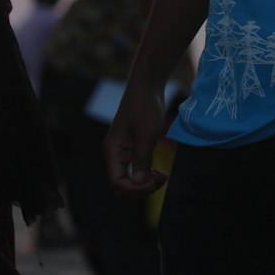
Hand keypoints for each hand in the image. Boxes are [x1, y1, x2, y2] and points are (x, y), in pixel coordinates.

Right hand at [104, 79, 168, 194]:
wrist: (147, 85)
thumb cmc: (145, 106)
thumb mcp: (146, 133)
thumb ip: (142, 159)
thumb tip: (139, 184)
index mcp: (112, 150)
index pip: (116, 182)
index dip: (134, 188)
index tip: (152, 181)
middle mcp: (115, 153)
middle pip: (121, 185)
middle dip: (139, 189)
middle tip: (158, 180)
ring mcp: (123, 152)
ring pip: (129, 180)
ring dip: (144, 184)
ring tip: (162, 177)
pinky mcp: (132, 149)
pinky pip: (136, 171)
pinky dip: (147, 175)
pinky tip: (160, 172)